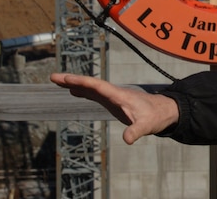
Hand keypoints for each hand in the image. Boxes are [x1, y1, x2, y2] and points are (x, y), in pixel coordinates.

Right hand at [50, 73, 179, 144]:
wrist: (164, 111)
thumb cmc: (155, 117)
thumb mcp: (146, 126)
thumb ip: (136, 131)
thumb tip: (127, 140)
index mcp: (119, 95)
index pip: (97, 86)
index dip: (82, 82)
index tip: (67, 79)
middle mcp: (114, 93)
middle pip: (90, 84)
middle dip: (72, 80)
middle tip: (53, 77)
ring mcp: (113, 96)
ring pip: (91, 88)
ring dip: (75, 84)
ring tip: (57, 81)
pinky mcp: (114, 101)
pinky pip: (94, 94)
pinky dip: (83, 91)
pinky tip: (74, 91)